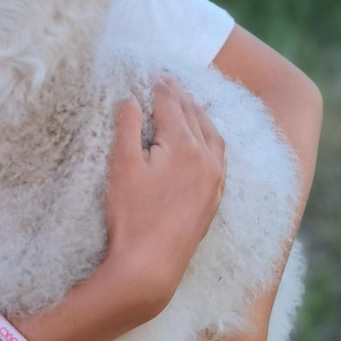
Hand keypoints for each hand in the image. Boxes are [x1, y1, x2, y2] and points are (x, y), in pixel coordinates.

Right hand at [100, 76, 226, 324]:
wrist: (151, 265)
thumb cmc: (132, 216)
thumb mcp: (121, 165)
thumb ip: (127, 126)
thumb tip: (130, 99)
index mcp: (183, 144)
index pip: (172, 105)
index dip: (161, 88)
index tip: (154, 75)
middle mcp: (206, 158)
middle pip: (195, 116)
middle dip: (181, 97)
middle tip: (169, 83)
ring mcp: (214, 180)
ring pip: (212, 135)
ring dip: (199, 116)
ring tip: (188, 104)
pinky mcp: (214, 199)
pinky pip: (220, 158)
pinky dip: (211, 140)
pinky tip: (205, 143)